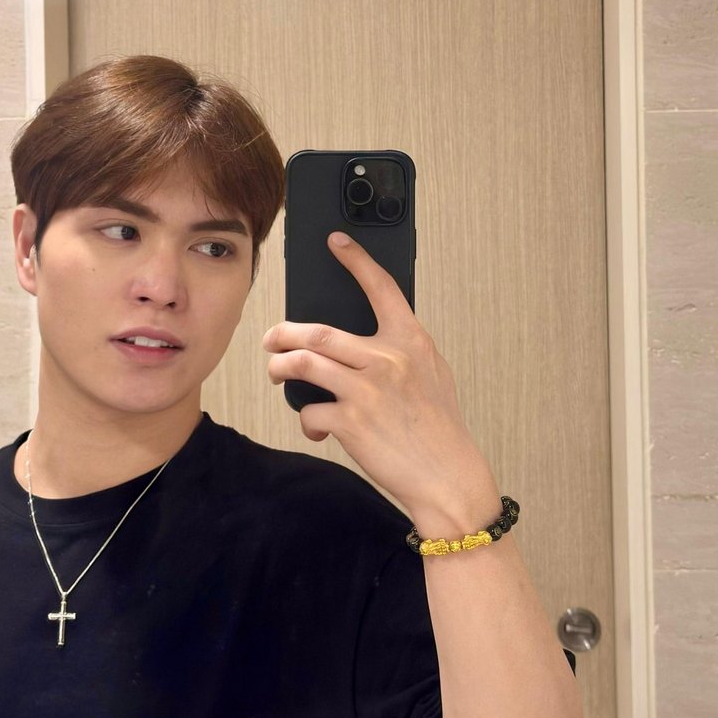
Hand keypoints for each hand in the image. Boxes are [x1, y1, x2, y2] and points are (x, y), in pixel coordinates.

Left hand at [263, 231, 499, 535]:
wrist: (447, 475)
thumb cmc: (439, 427)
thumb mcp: (432, 375)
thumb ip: (402, 352)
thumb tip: (361, 342)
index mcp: (411, 341)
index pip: (381, 288)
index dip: (356, 260)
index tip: (335, 241)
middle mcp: (387, 359)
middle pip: (318, 331)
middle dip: (284, 333)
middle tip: (271, 338)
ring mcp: (366, 389)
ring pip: (302, 363)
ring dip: (280, 367)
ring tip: (276, 372)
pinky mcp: (350, 421)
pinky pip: (310, 411)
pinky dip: (307, 420)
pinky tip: (318, 428)